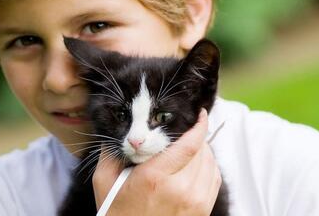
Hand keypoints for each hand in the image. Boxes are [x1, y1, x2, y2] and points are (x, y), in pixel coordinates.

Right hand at [93, 109, 221, 215]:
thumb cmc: (117, 213)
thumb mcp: (104, 181)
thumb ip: (110, 152)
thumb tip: (117, 128)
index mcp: (155, 178)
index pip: (189, 144)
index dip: (199, 125)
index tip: (199, 114)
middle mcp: (180, 189)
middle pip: (202, 151)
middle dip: (196, 136)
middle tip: (185, 130)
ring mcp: (195, 202)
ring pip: (211, 163)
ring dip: (203, 151)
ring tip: (188, 148)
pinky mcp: (202, 211)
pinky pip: (214, 179)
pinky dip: (208, 167)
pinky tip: (194, 165)